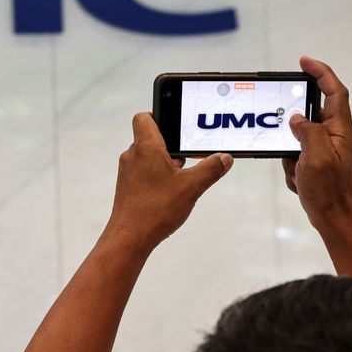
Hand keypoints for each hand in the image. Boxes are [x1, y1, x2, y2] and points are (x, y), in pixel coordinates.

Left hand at [104, 112, 232, 250]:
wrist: (130, 237)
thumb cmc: (155, 209)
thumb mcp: (192, 187)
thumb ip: (211, 169)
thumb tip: (224, 158)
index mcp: (145, 147)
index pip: (144, 117)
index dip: (159, 114)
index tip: (177, 124)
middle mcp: (132, 155)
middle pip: (151, 137)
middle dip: (171, 144)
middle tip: (189, 156)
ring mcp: (128, 172)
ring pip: (148, 156)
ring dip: (166, 162)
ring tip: (182, 177)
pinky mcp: (128, 186)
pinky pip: (144, 172)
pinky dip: (158, 175)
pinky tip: (171, 191)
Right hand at [282, 56, 351, 232]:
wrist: (337, 221)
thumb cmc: (331, 192)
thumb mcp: (316, 157)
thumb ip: (307, 131)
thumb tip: (296, 118)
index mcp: (340, 130)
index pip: (333, 91)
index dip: (320, 73)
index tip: (303, 61)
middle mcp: (335, 137)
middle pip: (312, 114)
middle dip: (294, 122)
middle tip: (282, 124)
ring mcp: (326, 151)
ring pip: (299, 137)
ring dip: (291, 151)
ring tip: (296, 167)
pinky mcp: (317, 163)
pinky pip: (296, 156)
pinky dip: (292, 166)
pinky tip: (299, 180)